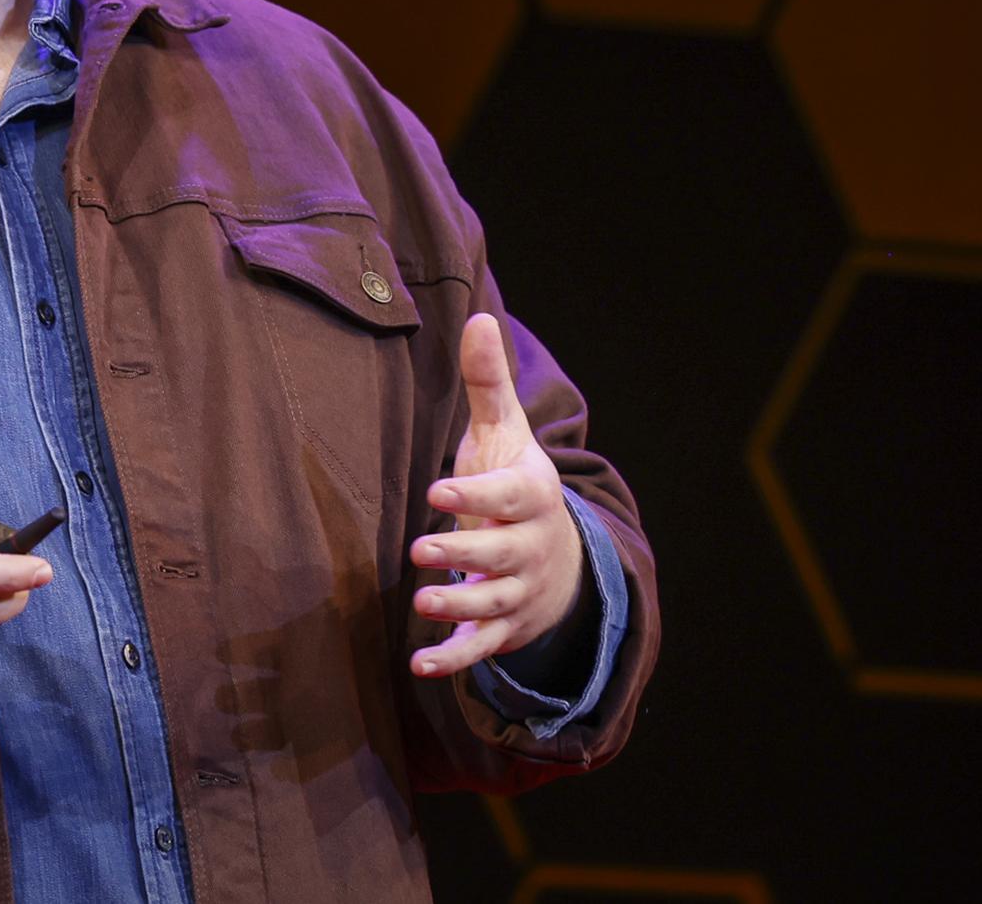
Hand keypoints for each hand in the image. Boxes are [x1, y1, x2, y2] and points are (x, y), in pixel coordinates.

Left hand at [407, 313, 581, 678]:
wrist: (562, 559)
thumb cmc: (515, 487)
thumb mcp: (506, 436)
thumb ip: (487, 384)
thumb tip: (477, 315)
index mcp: (531, 496)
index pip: (507, 497)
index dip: (475, 495)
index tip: (437, 490)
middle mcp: (530, 548)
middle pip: (502, 554)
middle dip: (464, 553)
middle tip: (420, 549)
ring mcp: (520, 592)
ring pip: (494, 604)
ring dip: (459, 607)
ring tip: (421, 601)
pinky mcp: (505, 630)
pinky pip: (483, 649)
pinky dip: (455, 659)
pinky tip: (420, 664)